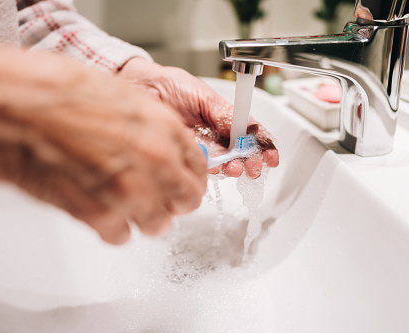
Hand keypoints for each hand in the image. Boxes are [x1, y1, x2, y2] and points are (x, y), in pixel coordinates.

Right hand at [0, 49, 206, 243]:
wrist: (23, 107)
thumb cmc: (66, 95)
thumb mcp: (127, 100)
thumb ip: (156, 129)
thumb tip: (169, 149)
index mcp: (166, 131)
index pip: (199, 169)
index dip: (192, 178)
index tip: (185, 184)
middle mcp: (155, 163)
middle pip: (186, 201)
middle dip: (176, 202)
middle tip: (165, 201)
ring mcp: (131, 192)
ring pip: (159, 225)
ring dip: (146, 218)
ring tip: (130, 207)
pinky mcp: (101, 215)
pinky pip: (122, 236)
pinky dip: (114, 228)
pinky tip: (103, 213)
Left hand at [118, 58, 278, 178]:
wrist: (137, 88)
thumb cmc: (166, 85)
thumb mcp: (201, 95)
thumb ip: (223, 113)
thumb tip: (245, 128)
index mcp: (222, 116)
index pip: (249, 133)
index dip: (262, 145)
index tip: (271, 157)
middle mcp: (214, 134)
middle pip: (240, 152)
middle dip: (251, 161)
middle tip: (254, 168)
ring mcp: (200, 147)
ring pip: (223, 163)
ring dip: (233, 168)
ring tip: (235, 168)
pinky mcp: (183, 157)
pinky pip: (201, 167)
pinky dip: (210, 170)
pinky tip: (214, 168)